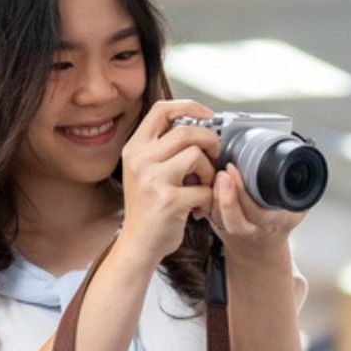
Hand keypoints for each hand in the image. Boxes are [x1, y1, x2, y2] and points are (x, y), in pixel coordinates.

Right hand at [115, 98, 219, 265]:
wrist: (138, 244)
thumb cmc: (148, 208)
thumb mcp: (146, 171)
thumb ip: (164, 149)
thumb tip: (201, 129)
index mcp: (135, 148)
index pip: (162, 110)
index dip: (190, 107)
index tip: (208, 117)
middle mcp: (140, 159)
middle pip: (186, 131)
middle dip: (210, 141)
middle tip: (215, 157)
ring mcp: (152, 179)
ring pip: (197, 156)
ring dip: (210, 173)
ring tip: (203, 188)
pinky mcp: (168, 200)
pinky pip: (205, 189)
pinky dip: (210, 200)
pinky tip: (199, 209)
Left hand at [208, 160, 306, 265]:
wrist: (260, 251)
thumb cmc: (278, 227)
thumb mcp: (295, 212)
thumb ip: (300, 195)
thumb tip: (306, 172)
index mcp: (269, 225)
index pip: (254, 213)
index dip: (241, 192)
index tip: (233, 169)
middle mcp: (248, 230)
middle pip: (232, 218)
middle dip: (225, 194)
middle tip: (222, 172)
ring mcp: (229, 229)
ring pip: (216, 215)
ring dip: (212, 193)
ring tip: (214, 173)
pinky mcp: (214, 224)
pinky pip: (207, 211)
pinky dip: (205, 195)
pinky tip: (207, 180)